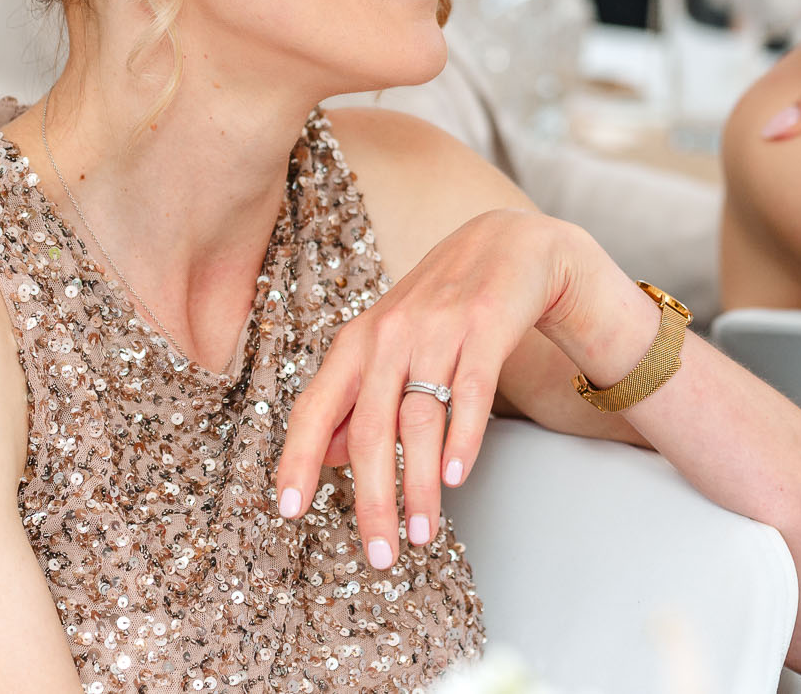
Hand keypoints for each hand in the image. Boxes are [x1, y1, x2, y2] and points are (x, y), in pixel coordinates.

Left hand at [271, 208, 581, 570]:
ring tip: (420, 536)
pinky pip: (470, 392)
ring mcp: (438, 328)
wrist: (512, 244)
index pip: (314, 407)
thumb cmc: (444, 304)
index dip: (296, 460)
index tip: (288, 512)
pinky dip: (462, 439)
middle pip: (369, 428)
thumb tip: (321, 458)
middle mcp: (390, 333)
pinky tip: (456, 479)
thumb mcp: (388, 343)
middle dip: (371, 499)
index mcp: (357, 341)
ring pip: (418, 420)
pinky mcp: (486, 326)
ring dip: (418, 487)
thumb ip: (355, 397)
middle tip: (378, 556)